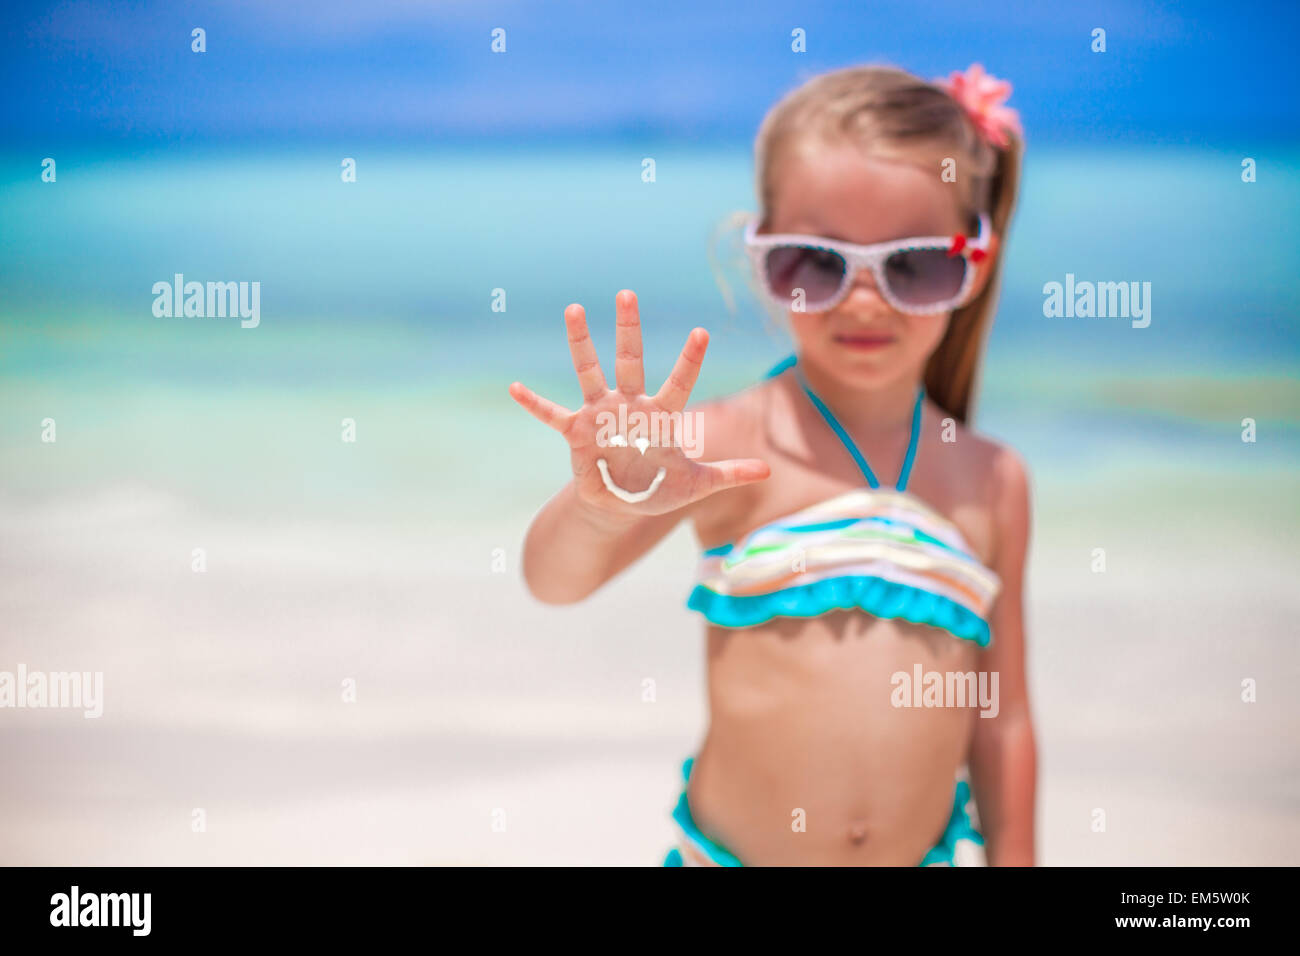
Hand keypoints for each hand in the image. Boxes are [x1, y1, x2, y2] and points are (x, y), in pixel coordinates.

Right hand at [509, 290, 768, 518]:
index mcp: (660, 415)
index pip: (679, 382)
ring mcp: (600, 415)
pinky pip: (552, 415)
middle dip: (629, 329)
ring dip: (581, 343)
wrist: (623, 504)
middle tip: (627, 294)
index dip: (689, 359)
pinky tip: (514, 387)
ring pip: (589, 372)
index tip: (702, 332)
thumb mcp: (697, 484)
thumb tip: (768, 471)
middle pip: (629, 361)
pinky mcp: (576, 434)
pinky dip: (533, 404)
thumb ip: (729, 474)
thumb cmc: (660, 487)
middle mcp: (629, 406)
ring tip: (575, 309)